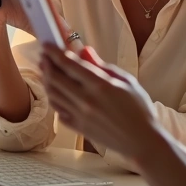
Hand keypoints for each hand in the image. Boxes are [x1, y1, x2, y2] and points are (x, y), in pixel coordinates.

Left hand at [40, 44, 160, 164]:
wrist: (141, 141)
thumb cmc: (139, 110)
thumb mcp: (127, 82)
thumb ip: (103, 66)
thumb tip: (85, 50)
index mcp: (99, 85)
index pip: (69, 64)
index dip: (54, 52)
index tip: (47, 44)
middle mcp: (85, 100)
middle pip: (55, 79)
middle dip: (46, 64)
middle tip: (43, 56)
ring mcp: (79, 115)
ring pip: (53, 94)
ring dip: (46, 80)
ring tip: (46, 71)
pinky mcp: (77, 128)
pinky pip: (58, 111)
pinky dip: (54, 99)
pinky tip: (55, 92)